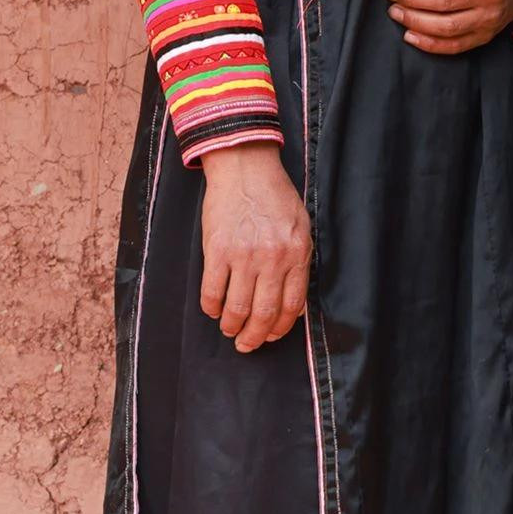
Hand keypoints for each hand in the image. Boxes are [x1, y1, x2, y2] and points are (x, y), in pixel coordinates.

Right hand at [199, 141, 311, 354]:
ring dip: (231, 327)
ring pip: (237, 308)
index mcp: (297, 254)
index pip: (291, 306)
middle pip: (264, 314)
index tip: (272, 336)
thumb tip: (292, 305)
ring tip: (229, 330)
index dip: (280, 328)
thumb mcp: (300, 228)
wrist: (245, 168)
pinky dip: (211, 308)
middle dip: (255, 338)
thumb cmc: (275, 197)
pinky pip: (212, 292)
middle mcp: (272, 258)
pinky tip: (213, 309)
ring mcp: (244, 255)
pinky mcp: (217, 250)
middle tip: (247, 345)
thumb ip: (298, 264)